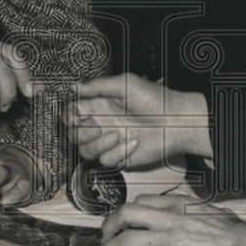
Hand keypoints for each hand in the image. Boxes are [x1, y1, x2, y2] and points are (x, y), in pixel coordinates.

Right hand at [65, 74, 210, 167]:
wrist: (176, 122)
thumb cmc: (155, 99)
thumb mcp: (125, 84)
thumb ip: (98, 86)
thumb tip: (74, 86)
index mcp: (101, 105)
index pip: (72, 113)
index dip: (69, 116)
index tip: (76, 115)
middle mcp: (102, 123)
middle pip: (74, 134)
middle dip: (81, 132)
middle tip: (97, 126)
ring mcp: (110, 142)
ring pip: (86, 150)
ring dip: (99, 144)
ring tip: (118, 135)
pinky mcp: (120, 156)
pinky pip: (105, 161)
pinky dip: (117, 152)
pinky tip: (133, 143)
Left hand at [93, 194, 245, 245]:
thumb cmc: (233, 231)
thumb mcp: (207, 209)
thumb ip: (188, 210)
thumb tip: (181, 215)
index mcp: (177, 203)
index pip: (142, 201)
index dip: (128, 212)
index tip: (122, 221)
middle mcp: (166, 217)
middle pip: (126, 214)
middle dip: (109, 225)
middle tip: (104, 235)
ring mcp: (165, 239)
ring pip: (124, 239)